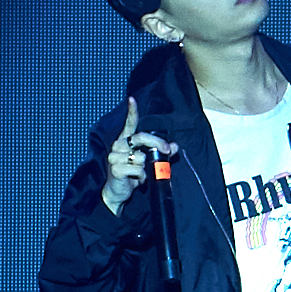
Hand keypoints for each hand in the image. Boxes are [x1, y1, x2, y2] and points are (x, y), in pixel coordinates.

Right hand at [103, 98, 176, 215]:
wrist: (118, 193)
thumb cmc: (132, 176)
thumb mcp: (148, 163)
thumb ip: (161, 153)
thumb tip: (175, 146)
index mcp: (125, 141)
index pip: (129, 124)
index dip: (131, 111)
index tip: (132, 99)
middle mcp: (118, 145)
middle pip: (141, 137)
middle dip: (158, 143)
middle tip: (168, 151)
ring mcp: (114, 156)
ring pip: (141, 157)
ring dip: (146, 168)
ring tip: (141, 174)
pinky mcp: (115, 168)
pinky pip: (136, 169)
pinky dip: (141, 177)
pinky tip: (136, 180)